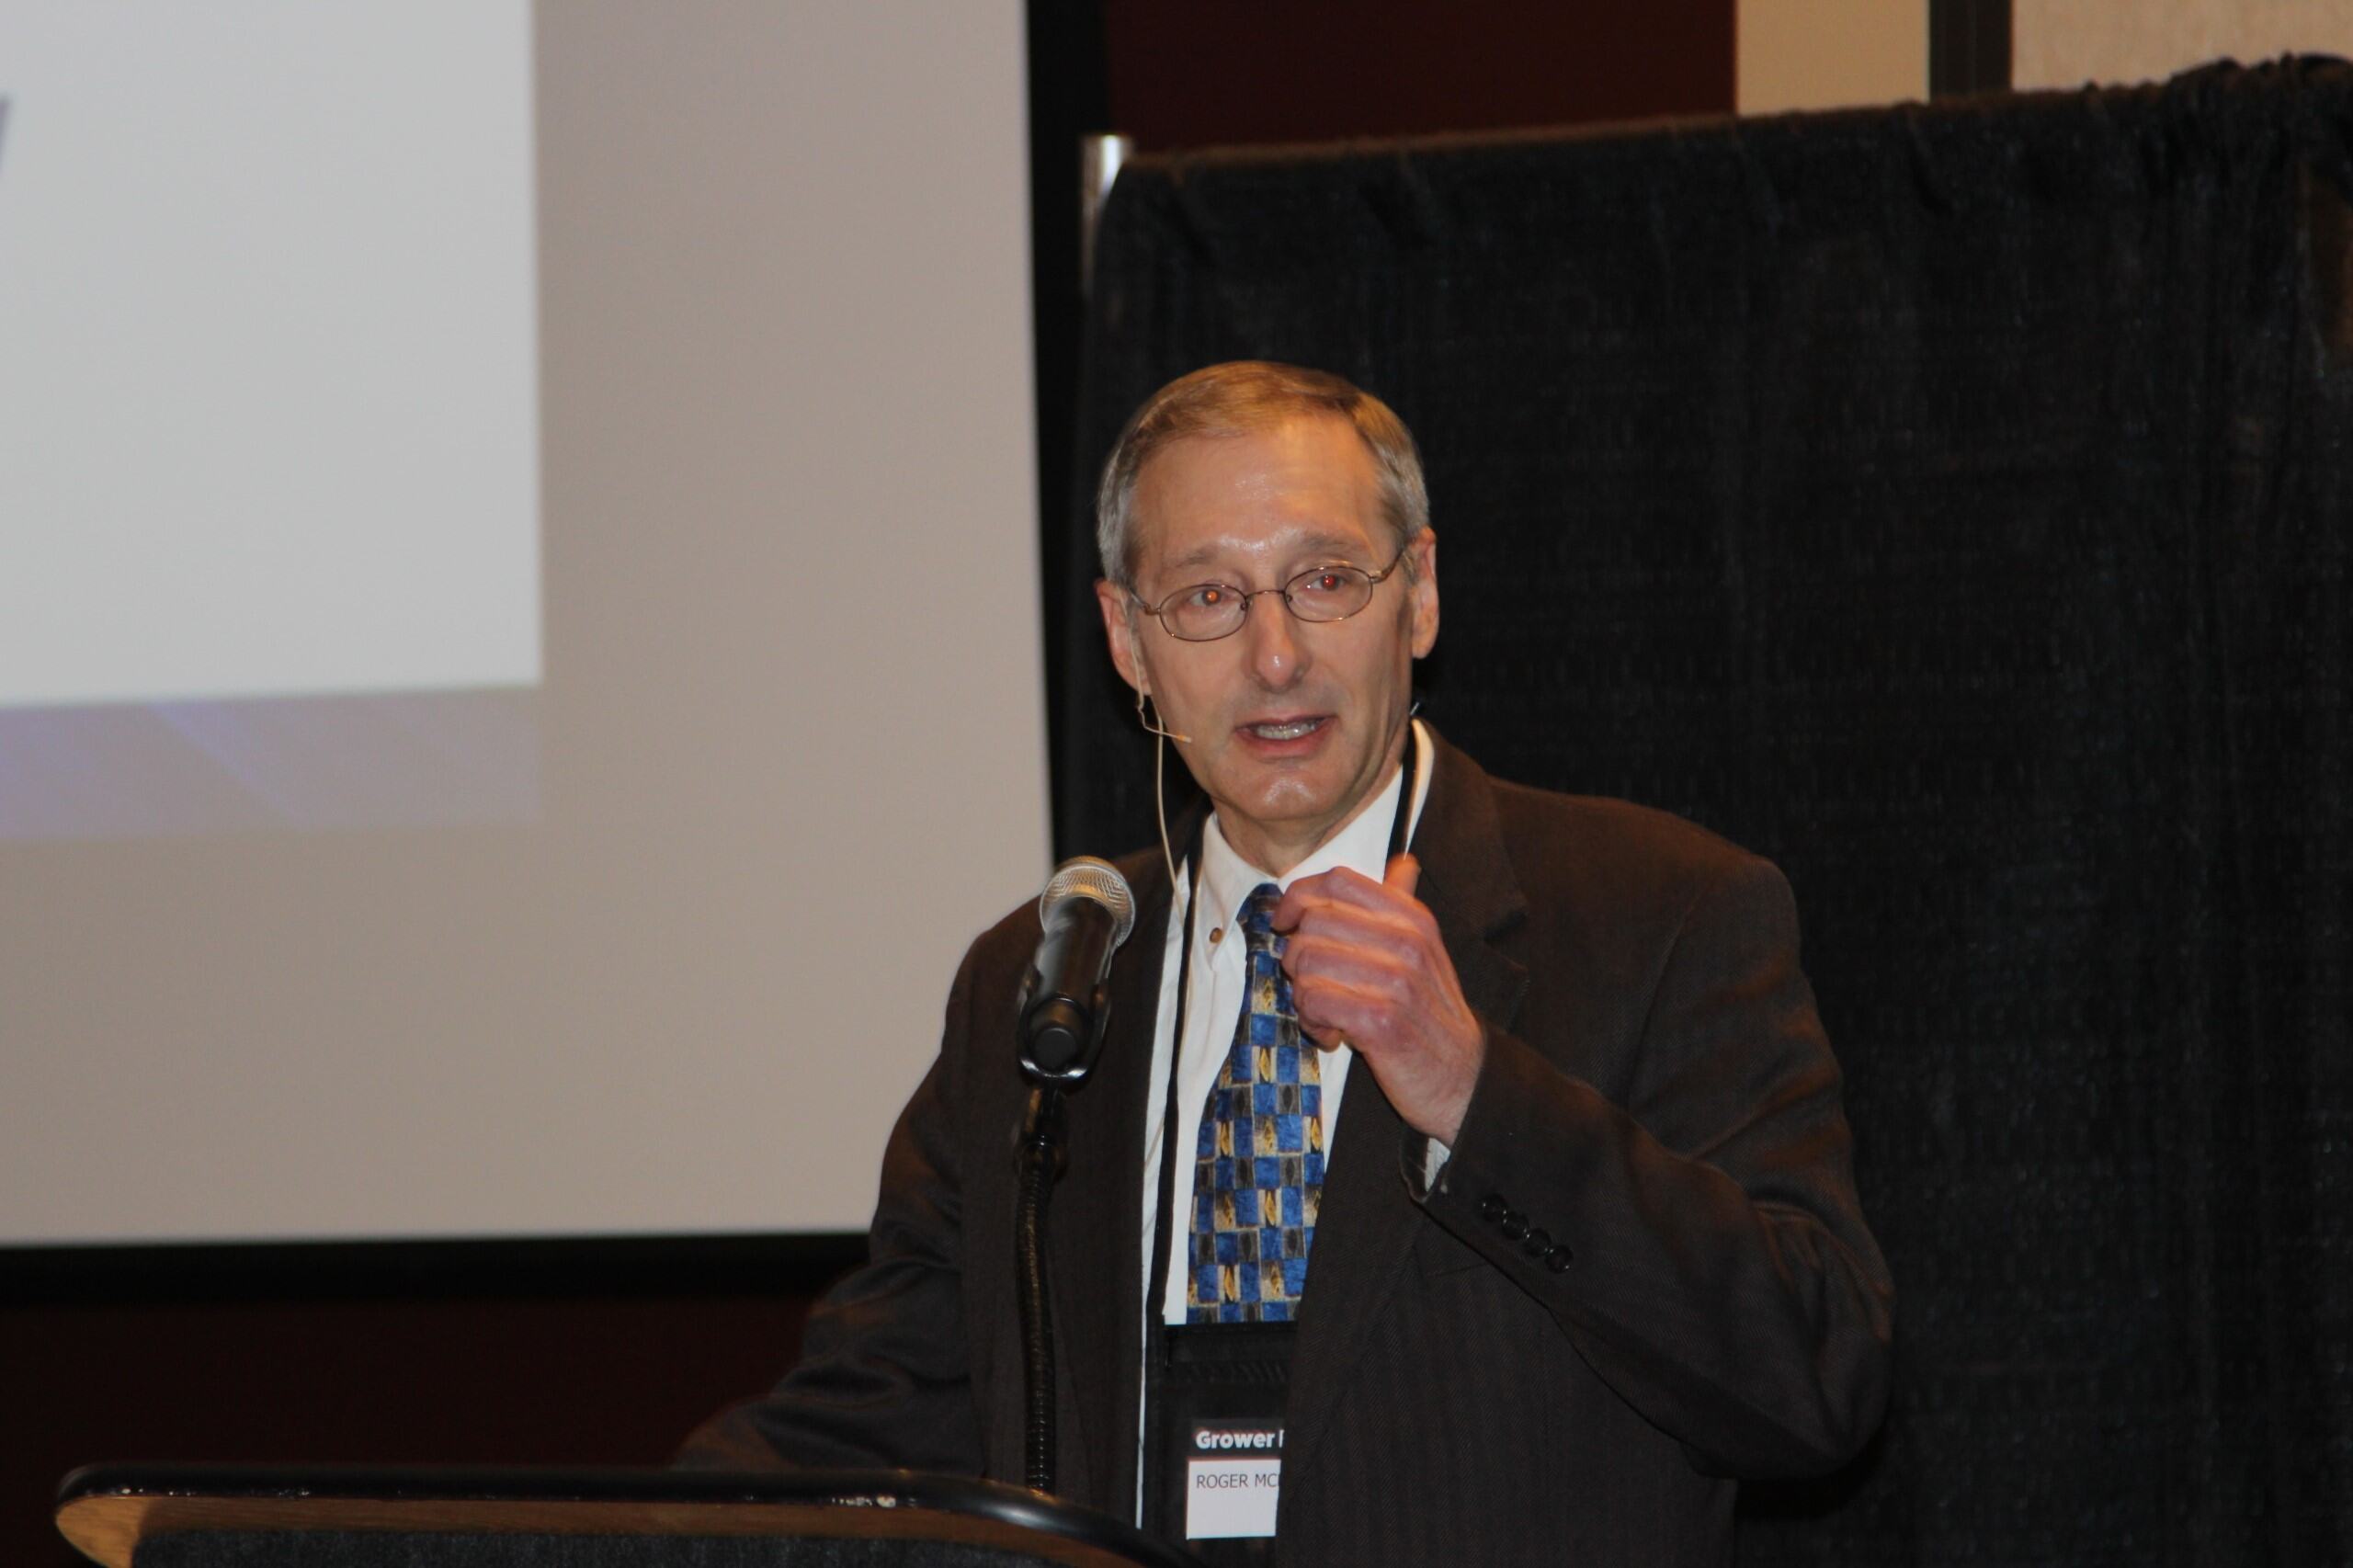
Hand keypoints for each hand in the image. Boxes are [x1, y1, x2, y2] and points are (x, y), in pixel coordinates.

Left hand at [1272, 854, 1484, 1144]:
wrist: (1460, 1076)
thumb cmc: (1428, 1011)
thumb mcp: (1426, 951)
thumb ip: (1404, 906)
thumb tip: (1403, 863)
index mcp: (1412, 918)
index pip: (1337, 883)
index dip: (1298, 897)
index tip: (1286, 922)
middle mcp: (1407, 942)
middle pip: (1312, 924)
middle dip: (1297, 956)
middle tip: (1315, 984)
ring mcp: (1396, 982)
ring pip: (1305, 963)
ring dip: (1303, 995)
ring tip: (1325, 1013)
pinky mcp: (1380, 1022)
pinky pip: (1312, 1002)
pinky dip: (1311, 1022)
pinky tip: (1331, 1034)